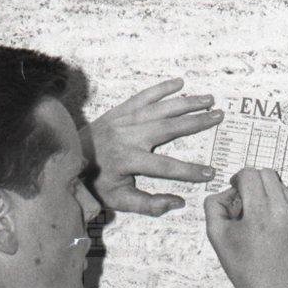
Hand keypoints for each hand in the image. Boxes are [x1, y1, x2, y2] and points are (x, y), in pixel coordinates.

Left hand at [80, 77, 222, 215]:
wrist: (68, 160)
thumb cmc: (97, 183)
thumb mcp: (120, 200)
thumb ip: (149, 204)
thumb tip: (179, 202)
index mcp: (129, 160)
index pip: (166, 167)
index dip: (190, 170)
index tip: (211, 172)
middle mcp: (128, 137)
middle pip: (169, 128)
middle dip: (196, 122)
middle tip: (219, 116)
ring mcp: (124, 120)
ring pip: (160, 109)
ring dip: (186, 102)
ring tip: (208, 98)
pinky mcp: (119, 110)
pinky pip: (143, 97)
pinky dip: (161, 88)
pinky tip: (179, 83)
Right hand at [203, 168, 287, 287]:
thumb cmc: (243, 268)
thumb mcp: (216, 236)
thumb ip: (214, 205)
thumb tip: (228, 191)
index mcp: (260, 213)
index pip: (250, 174)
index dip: (238, 179)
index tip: (235, 191)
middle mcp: (282, 211)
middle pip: (267, 174)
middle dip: (253, 183)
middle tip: (246, 204)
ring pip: (281, 187)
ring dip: (267, 195)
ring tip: (258, 220)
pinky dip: (279, 208)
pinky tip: (271, 229)